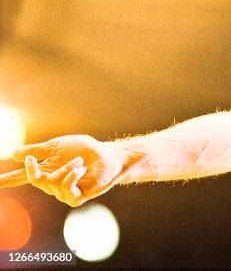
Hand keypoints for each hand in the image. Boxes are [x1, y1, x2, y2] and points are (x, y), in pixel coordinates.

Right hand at [0, 135, 129, 206]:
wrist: (107, 156)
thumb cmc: (85, 149)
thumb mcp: (58, 145)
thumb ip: (37, 150)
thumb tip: (14, 154)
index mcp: (45, 170)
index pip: (20, 177)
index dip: (5, 181)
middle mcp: (51, 184)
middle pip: (34, 178)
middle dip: (44, 165)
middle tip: (69, 156)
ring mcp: (62, 192)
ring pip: (52, 182)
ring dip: (68, 167)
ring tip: (81, 162)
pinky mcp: (75, 198)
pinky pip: (65, 189)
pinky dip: (72, 176)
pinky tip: (81, 171)